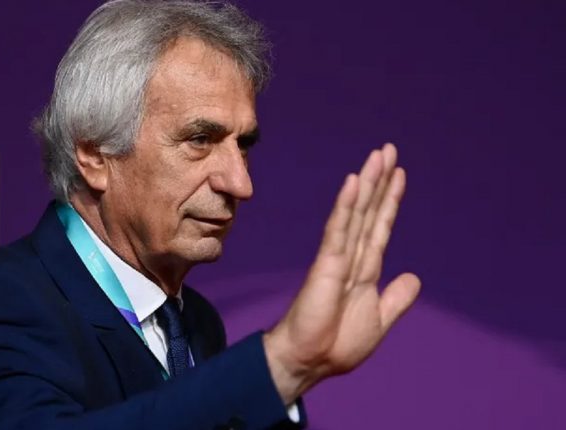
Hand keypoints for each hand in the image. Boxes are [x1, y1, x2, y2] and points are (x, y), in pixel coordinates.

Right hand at [264, 143, 420, 403]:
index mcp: (365, 269)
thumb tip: (414, 277)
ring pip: (355, 213)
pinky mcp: (325, 264)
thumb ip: (396, 298)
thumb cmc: (338, 343)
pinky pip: (338, 230)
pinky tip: (353, 183)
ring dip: (366, 184)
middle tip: (388, 149)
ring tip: (377, 156)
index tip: (399, 174)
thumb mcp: (380, 320)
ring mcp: (338, 258)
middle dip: (379, 180)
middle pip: (369, 211)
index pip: (380, 227)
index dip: (390, 200)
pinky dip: (345, 206)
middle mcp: (352, 257)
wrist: (311, 361)